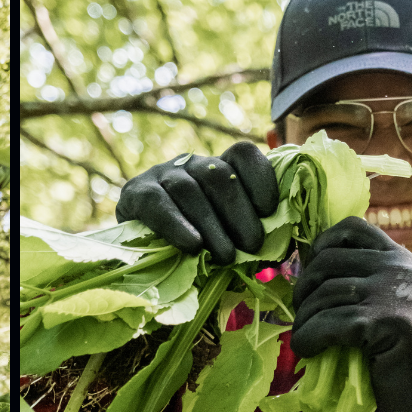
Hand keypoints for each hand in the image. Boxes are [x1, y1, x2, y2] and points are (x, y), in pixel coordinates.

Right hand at [115, 140, 279, 264]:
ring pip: (189, 190)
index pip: (242, 154)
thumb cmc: (189, 245)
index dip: (260, 178)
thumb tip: (277, 250)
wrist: (134, 250)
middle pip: (219, 175)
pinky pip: (156, 203)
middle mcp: (190, 164)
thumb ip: (245, 234)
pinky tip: (192, 245)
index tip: (269, 211)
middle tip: (253, 246)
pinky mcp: (135, 192)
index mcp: (216, 168)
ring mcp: (161, 175)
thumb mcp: (221, 234)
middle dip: (239, 212)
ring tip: (225, 257)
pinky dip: (176, 225)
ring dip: (211, 225)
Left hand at [290, 217, 411, 411]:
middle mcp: (398, 268)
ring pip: (322, 295)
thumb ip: (360, 277)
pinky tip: (308, 350)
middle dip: (303, 290)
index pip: (351, 227)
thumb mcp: (386, 300)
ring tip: (306, 337)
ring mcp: (392, 293)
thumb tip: (302, 266)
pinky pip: (326, 324)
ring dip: (303, 320)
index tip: (311, 274)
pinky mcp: (384, 322)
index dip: (320, 245)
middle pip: (326, 262)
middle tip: (304, 314)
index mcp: (398, 258)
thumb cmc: (397, 348)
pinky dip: (308, 338)